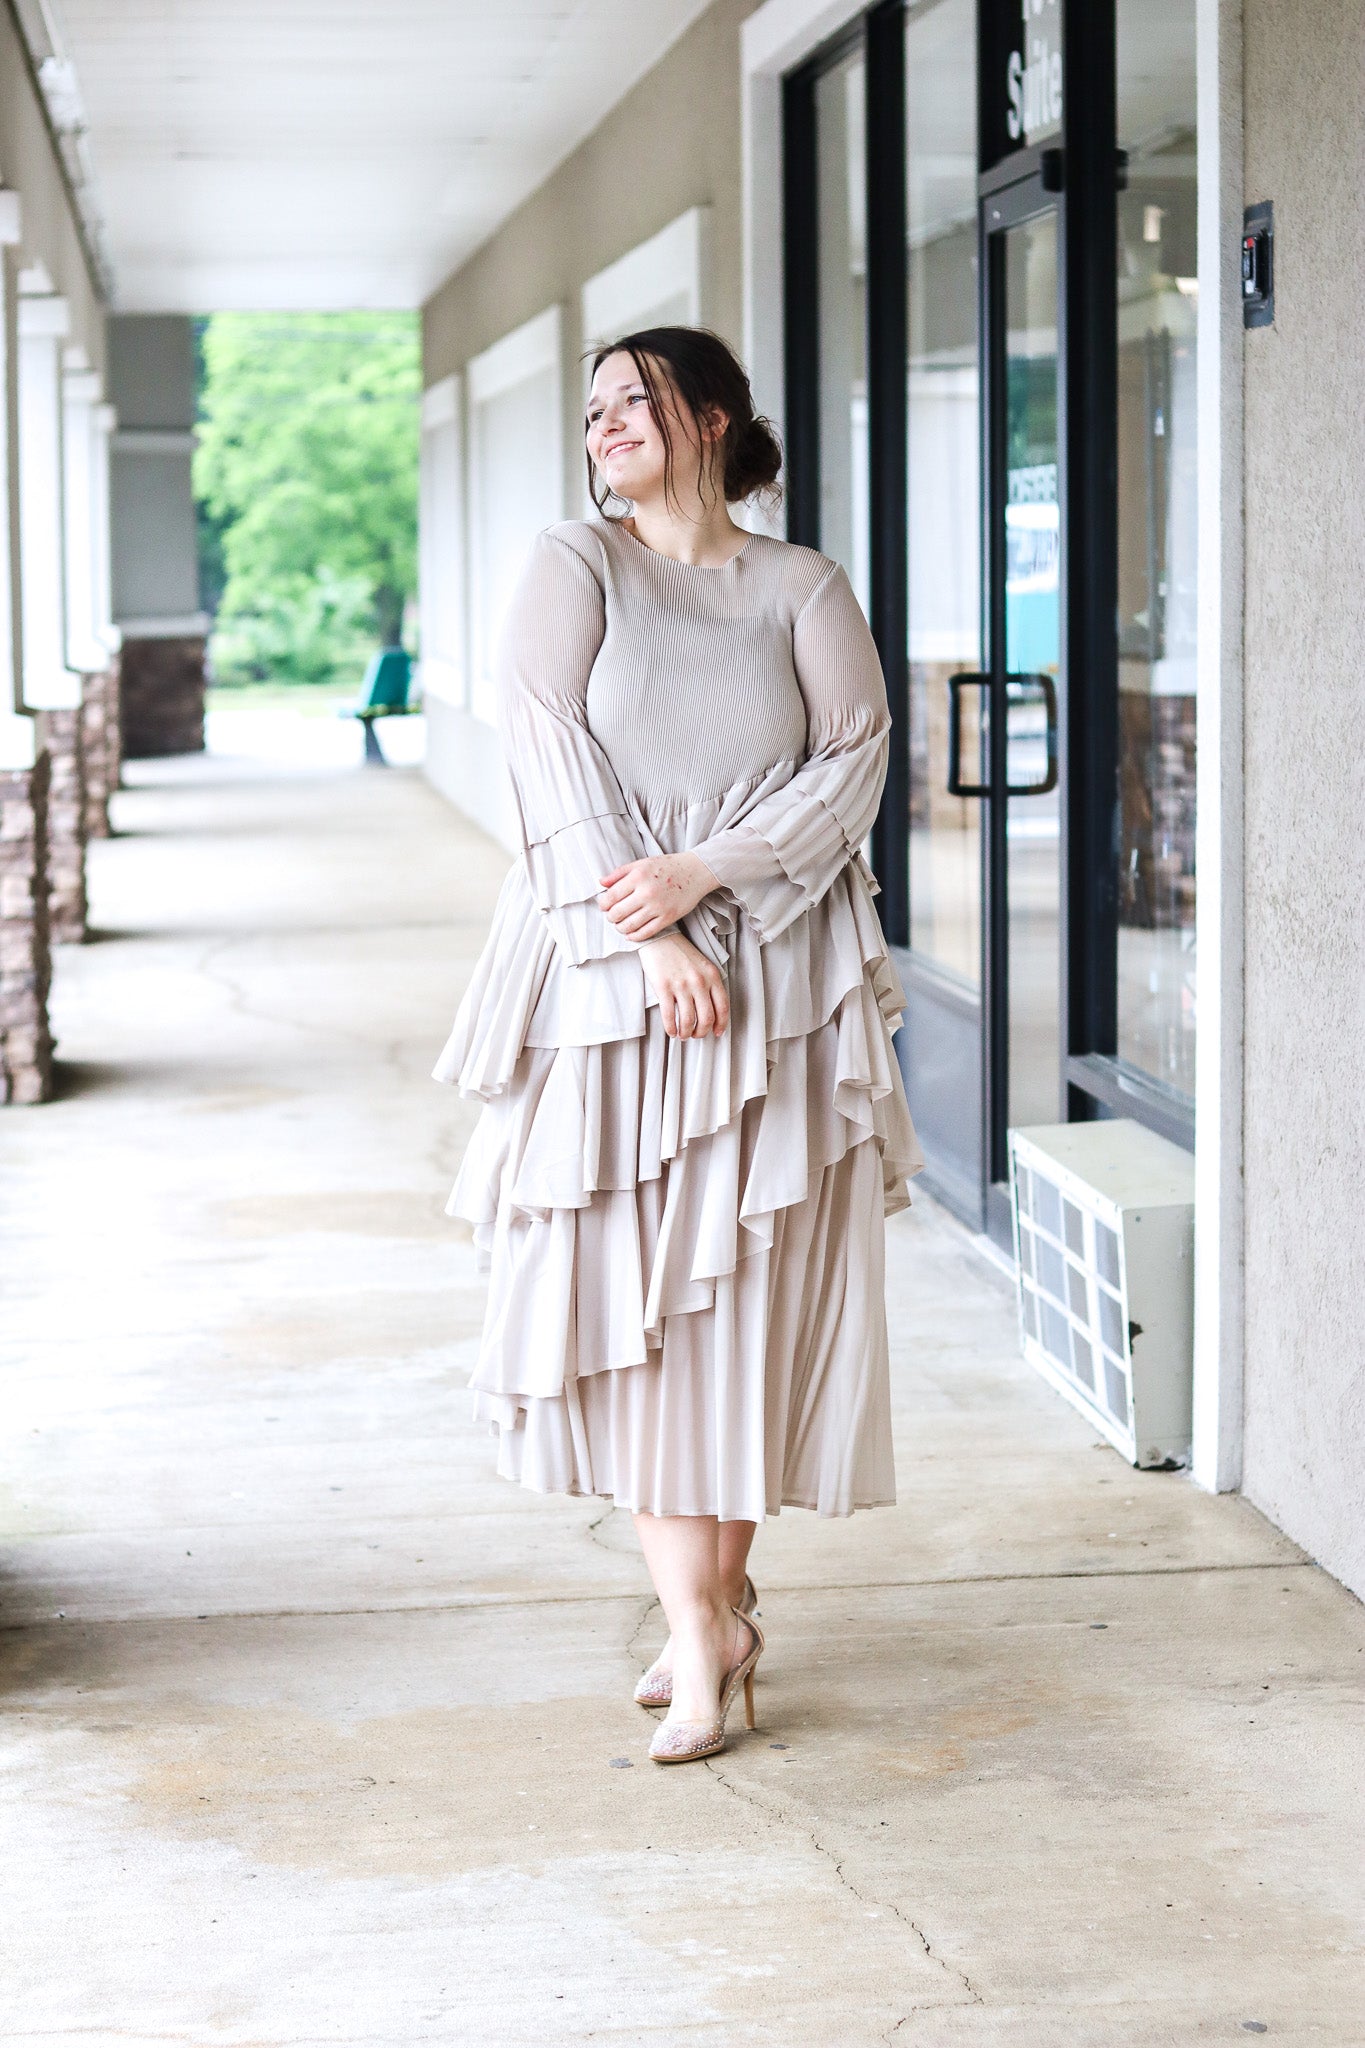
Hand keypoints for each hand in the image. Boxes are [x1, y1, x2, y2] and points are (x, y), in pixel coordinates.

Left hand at [598, 851, 717, 941]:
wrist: (695, 871)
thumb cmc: (667, 866)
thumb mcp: (641, 863)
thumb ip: (619, 873)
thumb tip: (601, 883)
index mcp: (637, 877)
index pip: (610, 897)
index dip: (603, 904)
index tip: (604, 905)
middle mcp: (646, 892)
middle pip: (617, 914)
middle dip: (611, 917)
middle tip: (612, 915)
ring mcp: (658, 907)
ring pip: (629, 926)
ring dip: (620, 928)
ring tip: (620, 924)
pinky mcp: (668, 918)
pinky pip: (646, 933)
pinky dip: (634, 936)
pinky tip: (631, 934)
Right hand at [638, 932, 728, 1038]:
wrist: (660, 938)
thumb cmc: (681, 952)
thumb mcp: (703, 965)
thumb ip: (710, 984)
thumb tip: (711, 1011)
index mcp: (712, 976)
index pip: (722, 1007)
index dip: (721, 1024)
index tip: (716, 1033)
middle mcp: (699, 981)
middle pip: (706, 1018)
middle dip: (701, 1032)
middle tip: (696, 1035)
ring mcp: (681, 985)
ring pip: (688, 1020)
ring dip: (686, 1033)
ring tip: (683, 1035)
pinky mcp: (664, 987)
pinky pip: (669, 1016)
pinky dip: (671, 1028)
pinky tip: (671, 1031)